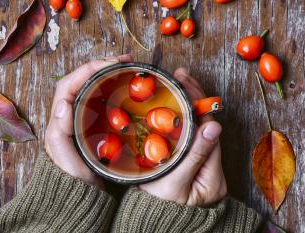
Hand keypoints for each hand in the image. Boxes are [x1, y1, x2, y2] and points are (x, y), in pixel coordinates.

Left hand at [45, 55, 131, 186]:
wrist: (81, 197)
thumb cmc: (73, 180)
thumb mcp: (65, 160)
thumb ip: (60, 133)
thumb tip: (63, 102)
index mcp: (59, 120)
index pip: (70, 84)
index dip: (89, 69)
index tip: (111, 64)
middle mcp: (68, 115)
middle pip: (81, 81)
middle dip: (101, 66)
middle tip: (124, 61)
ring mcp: (80, 118)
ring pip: (90, 87)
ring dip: (106, 74)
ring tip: (126, 68)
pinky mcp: (92, 124)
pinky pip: (99, 99)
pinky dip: (111, 88)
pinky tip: (124, 86)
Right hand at [140, 68, 226, 206]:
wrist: (148, 223)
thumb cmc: (159, 209)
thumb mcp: (174, 183)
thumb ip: (194, 156)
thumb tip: (214, 125)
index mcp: (212, 177)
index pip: (209, 132)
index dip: (200, 106)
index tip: (187, 84)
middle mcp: (210, 170)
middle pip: (205, 127)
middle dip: (195, 99)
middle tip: (180, 76)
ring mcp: (200, 166)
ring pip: (195, 130)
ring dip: (187, 106)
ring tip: (177, 85)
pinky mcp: (188, 164)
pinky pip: (187, 137)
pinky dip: (180, 119)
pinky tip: (172, 105)